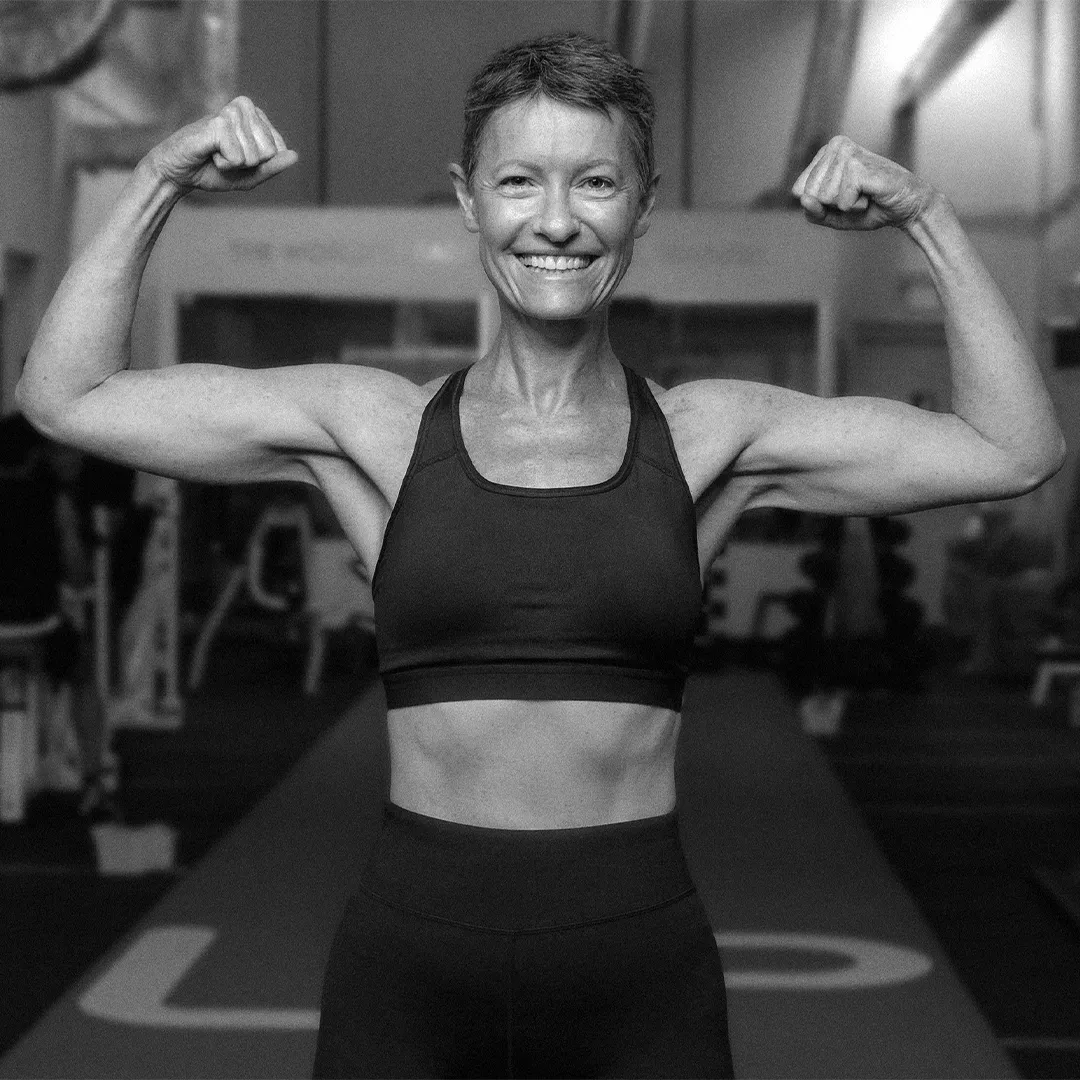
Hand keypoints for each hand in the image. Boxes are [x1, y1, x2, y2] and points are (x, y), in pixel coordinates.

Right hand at [143, 96, 297, 194]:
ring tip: (216, 153)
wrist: (180, 172)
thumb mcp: (250, 175)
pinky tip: (210, 152)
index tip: (238, 158)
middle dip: (248, 164)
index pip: (278, 150)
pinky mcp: (217, 122)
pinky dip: (224, 164)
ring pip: (254, 157)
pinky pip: (238, 158)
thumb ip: (273, 167)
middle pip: (269, 153)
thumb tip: (295, 156)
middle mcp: (245, 107)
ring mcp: (230, 112)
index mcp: (256, 116)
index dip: (259, 164)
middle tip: (226, 156)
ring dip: (234, 164)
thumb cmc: (213, 170)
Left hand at [791, 136, 935, 230]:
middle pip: (809, 194)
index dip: (820, 204)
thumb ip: (814, 212)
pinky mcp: (858, 166)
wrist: (905, 206)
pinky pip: (840, 202)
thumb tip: (803, 199)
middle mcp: (835, 146)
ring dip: (846, 205)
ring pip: (824, 198)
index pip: (799, 191)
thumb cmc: (870, 207)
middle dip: (832, 205)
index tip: (843, 196)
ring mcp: (847, 153)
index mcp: (825, 152)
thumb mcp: (834, 215)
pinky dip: (855, 206)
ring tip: (864, 193)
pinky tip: (869, 194)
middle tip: (856, 195)